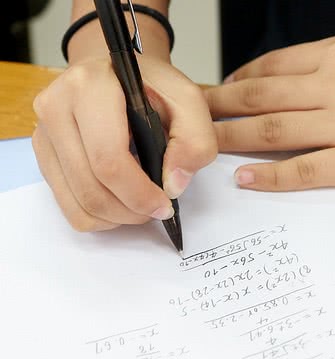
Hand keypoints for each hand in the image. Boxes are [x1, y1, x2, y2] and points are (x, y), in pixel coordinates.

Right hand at [32, 56, 216, 230]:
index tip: (165, 204)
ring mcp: (45, 134)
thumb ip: (195, 140)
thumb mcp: (188, 100)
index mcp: (90, 87)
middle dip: (132, 210)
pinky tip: (122, 201)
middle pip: (91, 187)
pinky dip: (100, 216)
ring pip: (79, 203)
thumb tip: (173, 185)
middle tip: (158, 209)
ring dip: (118, 217)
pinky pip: (68, 206)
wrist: (117, 72)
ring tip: (143, 205)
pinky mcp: (44, 155)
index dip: (139, 193)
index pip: (108, 159)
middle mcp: (56, 108)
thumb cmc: (151, 86)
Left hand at [204, 34, 334, 190]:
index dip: (238, 79)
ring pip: (271, 132)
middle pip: (259, 97)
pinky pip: (304, 172)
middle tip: (189, 117)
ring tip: (201, 147)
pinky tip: (245, 179)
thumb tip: (308, 83)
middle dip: (218, 107)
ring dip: (231, 139)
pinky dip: (270, 177)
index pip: (271, 65)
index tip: (223, 91)